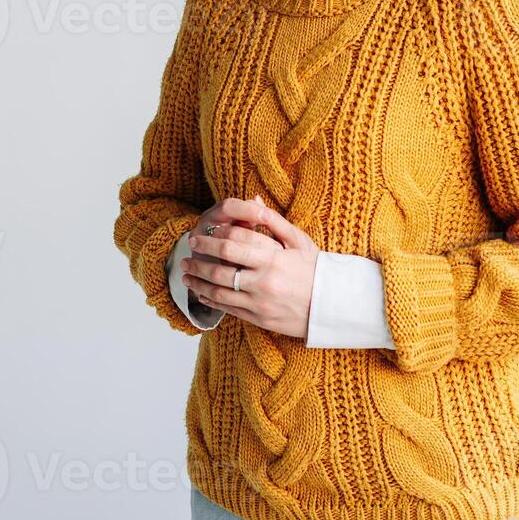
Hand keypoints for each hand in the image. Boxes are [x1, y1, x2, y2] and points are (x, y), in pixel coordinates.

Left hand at [181, 195, 318, 339]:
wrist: (332, 307)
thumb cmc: (316, 270)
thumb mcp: (300, 242)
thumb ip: (274, 222)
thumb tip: (253, 200)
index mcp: (274, 258)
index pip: (236, 242)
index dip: (216, 235)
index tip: (205, 232)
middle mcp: (264, 280)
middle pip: (222, 265)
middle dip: (201, 254)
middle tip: (190, 246)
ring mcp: (259, 302)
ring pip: (219, 289)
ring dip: (198, 278)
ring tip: (186, 271)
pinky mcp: (258, 318)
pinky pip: (227, 308)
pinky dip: (209, 298)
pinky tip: (200, 291)